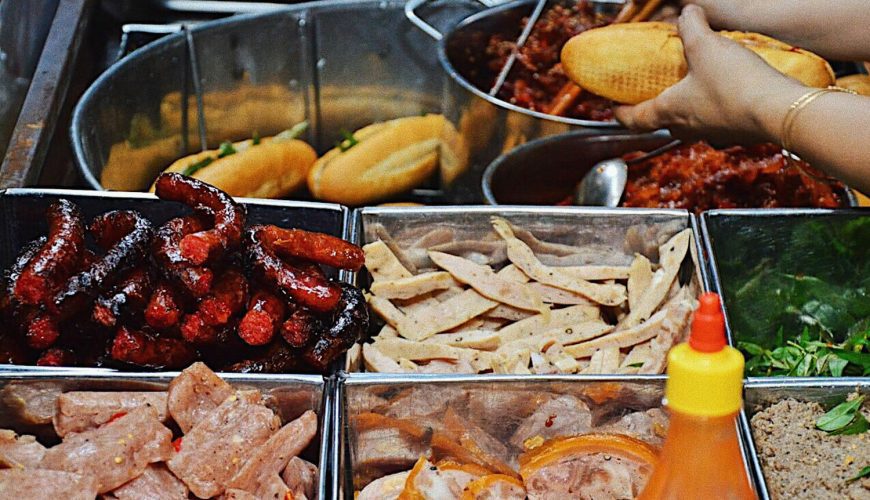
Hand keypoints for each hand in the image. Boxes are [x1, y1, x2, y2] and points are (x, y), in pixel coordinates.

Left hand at [613, 5, 805, 144]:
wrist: (778, 111)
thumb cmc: (735, 84)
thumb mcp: (706, 46)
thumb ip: (691, 27)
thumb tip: (686, 12)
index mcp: (670, 112)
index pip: (633, 120)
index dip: (619, 114)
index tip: (613, 108)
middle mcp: (687, 129)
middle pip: (662, 123)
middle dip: (655, 110)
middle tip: (653, 94)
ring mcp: (712, 134)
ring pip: (691, 124)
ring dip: (687, 109)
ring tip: (690, 88)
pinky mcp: (736, 133)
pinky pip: (717, 122)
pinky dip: (714, 109)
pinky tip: (724, 93)